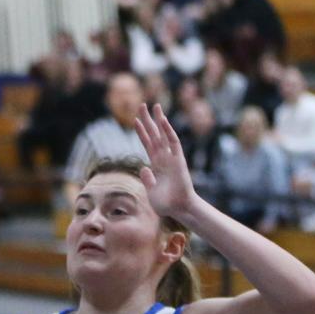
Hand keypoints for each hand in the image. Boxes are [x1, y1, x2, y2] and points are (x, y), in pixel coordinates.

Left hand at [134, 103, 197, 218]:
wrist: (179, 209)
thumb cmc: (167, 204)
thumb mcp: (151, 191)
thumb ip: (148, 179)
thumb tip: (144, 168)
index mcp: (156, 165)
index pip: (147, 144)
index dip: (141, 132)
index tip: (135, 119)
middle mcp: (163, 158)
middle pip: (154, 134)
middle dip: (148, 120)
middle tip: (142, 104)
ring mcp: (171, 158)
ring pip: (163, 134)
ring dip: (158, 120)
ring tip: (154, 105)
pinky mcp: (178, 160)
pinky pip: (173, 142)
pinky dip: (168, 131)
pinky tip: (163, 120)